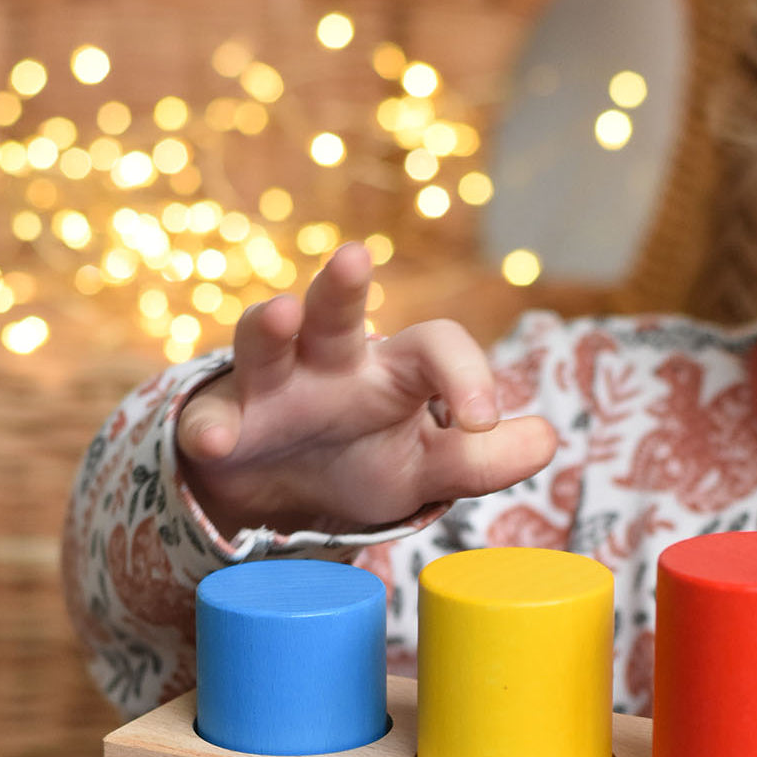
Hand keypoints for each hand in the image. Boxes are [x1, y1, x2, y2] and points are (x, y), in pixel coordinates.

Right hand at [175, 241, 557, 537]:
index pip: (436, 348)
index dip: (466, 375)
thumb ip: (483, 460)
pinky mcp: (222, 421)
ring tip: (280, 313)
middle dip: (346, 286)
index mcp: (393, 371)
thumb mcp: (429, 469)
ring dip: (268, 325)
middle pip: (340, 311)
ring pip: (266, 340)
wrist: (284, 495)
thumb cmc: (363, 460)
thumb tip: (548, 440)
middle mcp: (331, 360)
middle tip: (359, 260)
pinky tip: (213, 442)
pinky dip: (209, 428)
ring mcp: (271, 386)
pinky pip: (210, 420)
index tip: (485, 420)